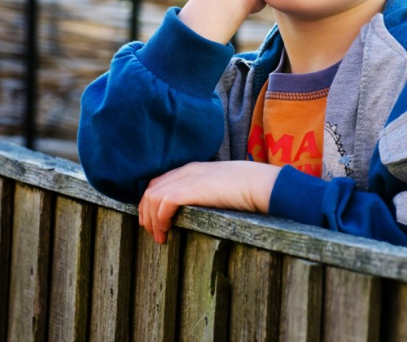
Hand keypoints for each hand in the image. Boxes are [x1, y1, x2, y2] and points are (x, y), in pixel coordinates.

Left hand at [139, 161, 280, 243]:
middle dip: (146, 214)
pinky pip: (164, 201)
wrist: (260, 184)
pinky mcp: (193, 189)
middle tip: (154, 234)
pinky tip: (167, 229)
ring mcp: (188, 179)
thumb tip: (201, 209)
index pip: (158, 182)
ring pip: (153, 197)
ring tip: (160, 237)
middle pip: (150, 190)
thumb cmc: (248, 188)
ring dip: (152, 220)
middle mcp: (186, 171)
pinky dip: (160, 217)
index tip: (154, 223)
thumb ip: (208, 192)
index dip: (150, 203)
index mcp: (192, 169)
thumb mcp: (222, 187)